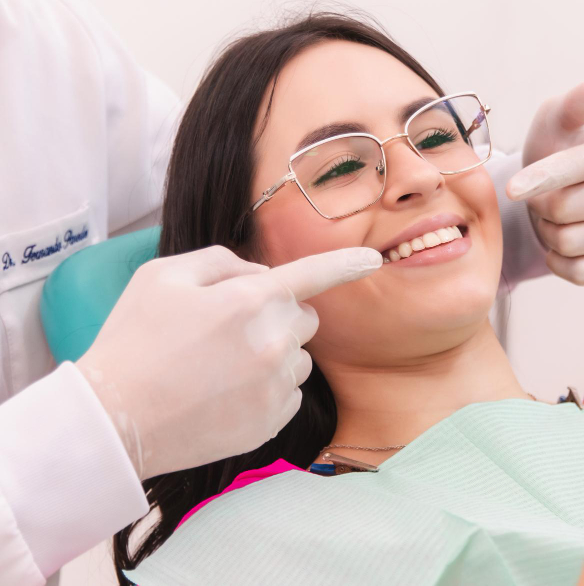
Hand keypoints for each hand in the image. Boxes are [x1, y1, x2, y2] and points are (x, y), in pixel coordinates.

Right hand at [76, 245, 381, 478]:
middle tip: (232, 329)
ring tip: (222, 367)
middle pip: (305, 318)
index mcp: (249, 300)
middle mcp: (273, 342)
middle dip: (281, 316)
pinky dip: (268, 389)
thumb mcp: (162, 276)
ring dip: (275, 355)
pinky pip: (289, 393)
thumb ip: (220, 262)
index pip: (313, 274)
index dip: (346, 263)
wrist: (113, 420)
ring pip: (299, 358)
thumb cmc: (133, 340)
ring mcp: (275, 385)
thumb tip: (259, 274)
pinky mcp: (272, 421)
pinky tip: (227, 394)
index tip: (373, 259)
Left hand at [507, 78, 583, 284]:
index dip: (536, 180)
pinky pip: (578, 273)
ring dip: (548, 232)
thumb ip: (574, 104)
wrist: (570, 193)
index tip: (513, 189)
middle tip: (545, 197)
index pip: (570, 169)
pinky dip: (560, 261)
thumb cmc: (559, 150)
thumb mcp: (558, 121)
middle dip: (541, 206)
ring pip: (566, 242)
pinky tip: (565, 244)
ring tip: (557, 218)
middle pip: (562, 210)